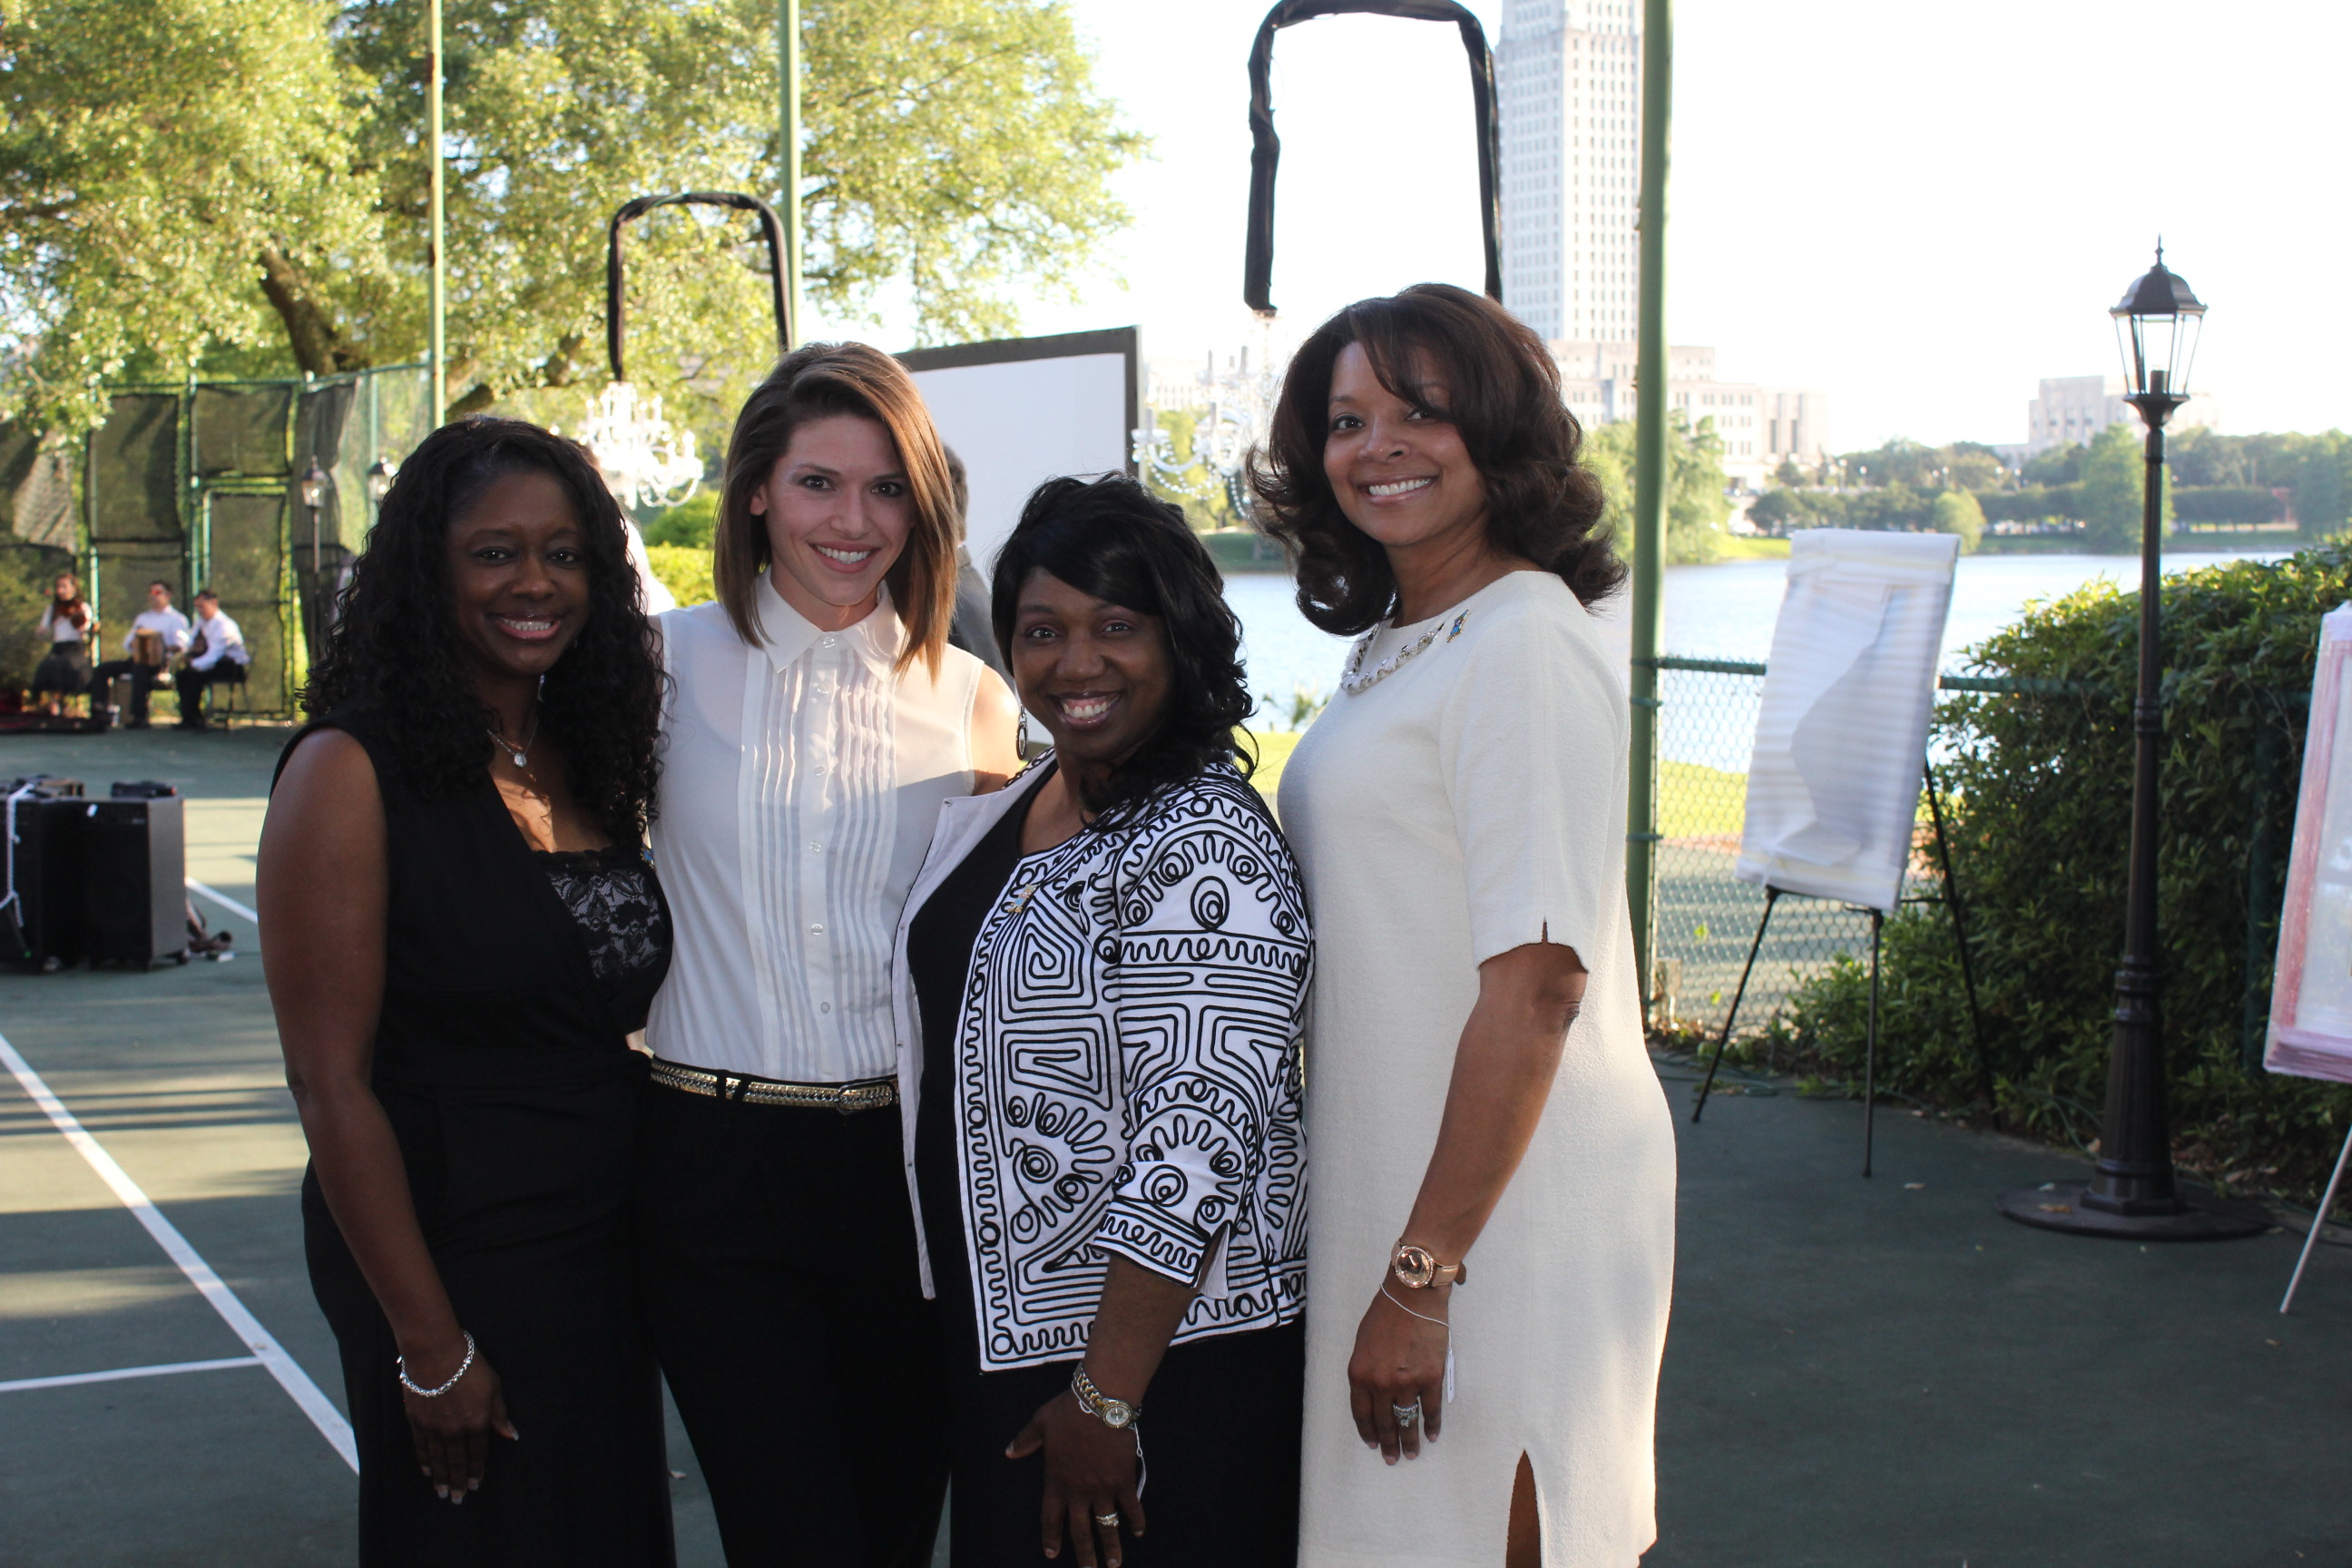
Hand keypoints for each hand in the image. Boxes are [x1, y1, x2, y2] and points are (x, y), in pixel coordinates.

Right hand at [398, 1336, 516, 1502]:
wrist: (435, 1353)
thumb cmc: (470, 1365)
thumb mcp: (494, 1387)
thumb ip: (500, 1414)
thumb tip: (511, 1435)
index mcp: (477, 1422)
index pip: (478, 1453)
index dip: (477, 1470)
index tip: (476, 1484)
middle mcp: (455, 1430)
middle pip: (457, 1461)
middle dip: (458, 1482)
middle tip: (457, 1499)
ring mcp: (434, 1427)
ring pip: (438, 1459)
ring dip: (441, 1477)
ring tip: (441, 1492)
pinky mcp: (416, 1421)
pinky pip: (421, 1447)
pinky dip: (425, 1461)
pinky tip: (427, 1471)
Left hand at [1006, 1389, 1147, 1566]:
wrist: (1100, 1404)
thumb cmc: (1068, 1412)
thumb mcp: (1040, 1423)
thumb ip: (1025, 1441)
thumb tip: (1009, 1452)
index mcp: (1056, 1481)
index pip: (1051, 1517)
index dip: (1051, 1537)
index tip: (1052, 1554)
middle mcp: (1078, 1491)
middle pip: (1081, 1530)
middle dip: (1084, 1554)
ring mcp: (1102, 1488)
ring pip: (1106, 1525)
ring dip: (1111, 1546)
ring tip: (1114, 1563)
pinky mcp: (1123, 1480)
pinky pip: (1131, 1506)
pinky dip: (1136, 1520)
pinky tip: (1138, 1531)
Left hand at [1348, 1283, 1447, 1464]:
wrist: (1412, 1295)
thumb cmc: (1385, 1313)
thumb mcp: (1363, 1342)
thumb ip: (1366, 1370)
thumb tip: (1373, 1393)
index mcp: (1359, 1374)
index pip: (1361, 1413)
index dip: (1367, 1432)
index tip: (1372, 1444)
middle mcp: (1380, 1383)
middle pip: (1384, 1422)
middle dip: (1388, 1444)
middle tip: (1392, 1459)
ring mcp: (1406, 1383)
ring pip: (1407, 1421)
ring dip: (1410, 1441)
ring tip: (1412, 1454)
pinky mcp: (1430, 1378)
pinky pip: (1430, 1409)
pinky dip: (1432, 1425)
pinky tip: (1432, 1435)